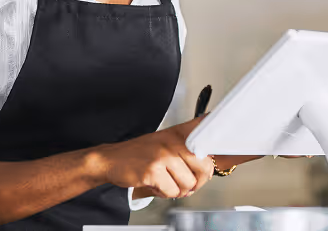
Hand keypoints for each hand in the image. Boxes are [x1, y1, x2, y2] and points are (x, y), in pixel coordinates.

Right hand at [97, 118, 211, 198]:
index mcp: (178, 132)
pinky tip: (157, 186)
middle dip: (197, 181)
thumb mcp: (166, 141)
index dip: (214, 144)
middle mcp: (173, 141)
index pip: (206, 132)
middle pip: (204, 166)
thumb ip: (187, 148)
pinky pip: (172, 191)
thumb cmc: (140, 154)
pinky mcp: (153, 171)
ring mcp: (163, 155)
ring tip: (167, 183)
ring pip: (188, 183)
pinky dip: (165, 194)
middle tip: (187, 183)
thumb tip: (208, 166)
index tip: (215, 154)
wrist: (111, 159)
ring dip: (179, 190)